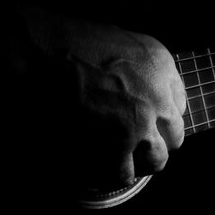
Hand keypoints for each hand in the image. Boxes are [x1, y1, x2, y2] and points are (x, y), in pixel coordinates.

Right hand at [19, 7, 186, 187]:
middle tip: (131, 142)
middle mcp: (158, 97)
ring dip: (137, 161)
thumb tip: (139, 92)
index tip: (146, 121)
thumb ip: (139, 67)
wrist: (37, 53)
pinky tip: (96, 164)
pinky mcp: (114, 148)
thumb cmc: (65, 41)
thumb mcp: (117, 39)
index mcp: (160, 65)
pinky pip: (123, 174)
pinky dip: (110, 172)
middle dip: (154, 141)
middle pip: (174, 137)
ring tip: (114, 156)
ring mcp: (138, 126)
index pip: (178, 103)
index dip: (159, 116)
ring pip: (156, 160)